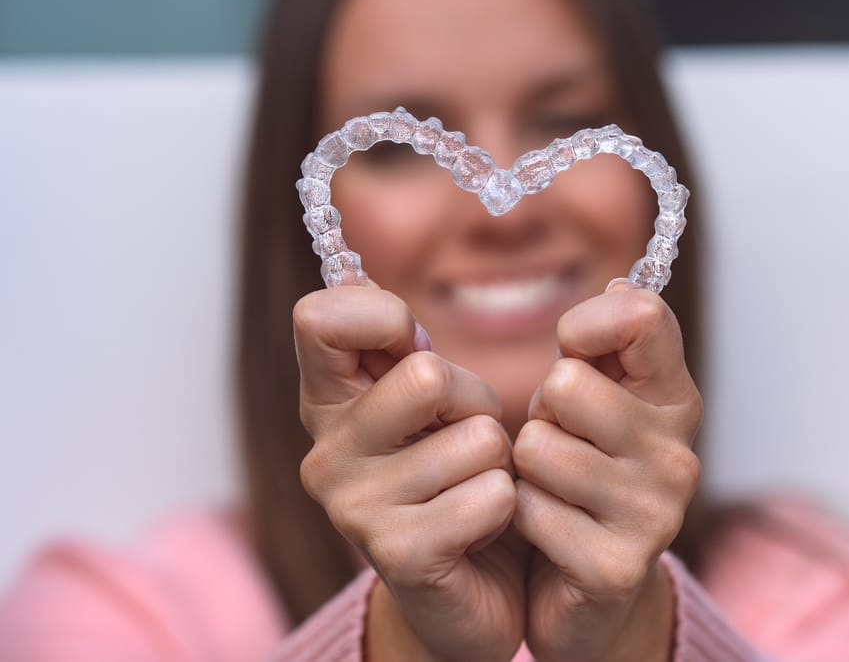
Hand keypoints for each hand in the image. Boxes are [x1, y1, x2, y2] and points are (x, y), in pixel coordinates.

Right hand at [293, 284, 527, 661]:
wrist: (475, 589)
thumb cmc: (459, 476)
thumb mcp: (432, 401)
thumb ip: (400, 347)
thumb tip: (357, 280)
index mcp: (329, 403)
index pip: (319, 319)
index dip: (382, 316)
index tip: (412, 345)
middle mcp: (326, 453)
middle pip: (426, 374)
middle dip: (474, 402)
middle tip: (464, 439)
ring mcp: (355, 508)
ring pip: (478, 438)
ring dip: (499, 462)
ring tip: (473, 487)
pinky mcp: (399, 554)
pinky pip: (492, 495)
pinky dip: (508, 507)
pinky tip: (482, 528)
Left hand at [512, 282, 702, 660]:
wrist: (585, 590)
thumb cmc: (582, 476)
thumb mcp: (596, 402)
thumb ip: (608, 346)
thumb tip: (621, 283)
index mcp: (675, 401)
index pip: (643, 317)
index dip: (587, 323)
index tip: (571, 350)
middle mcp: (677, 454)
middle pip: (567, 384)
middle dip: (542, 413)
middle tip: (557, 443)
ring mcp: (654, 514)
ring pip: (536, 447)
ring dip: (524, 469)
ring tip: (550, 487)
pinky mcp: (615, 566)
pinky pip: (526, 508)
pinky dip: (517, 516)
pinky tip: (545, 531)